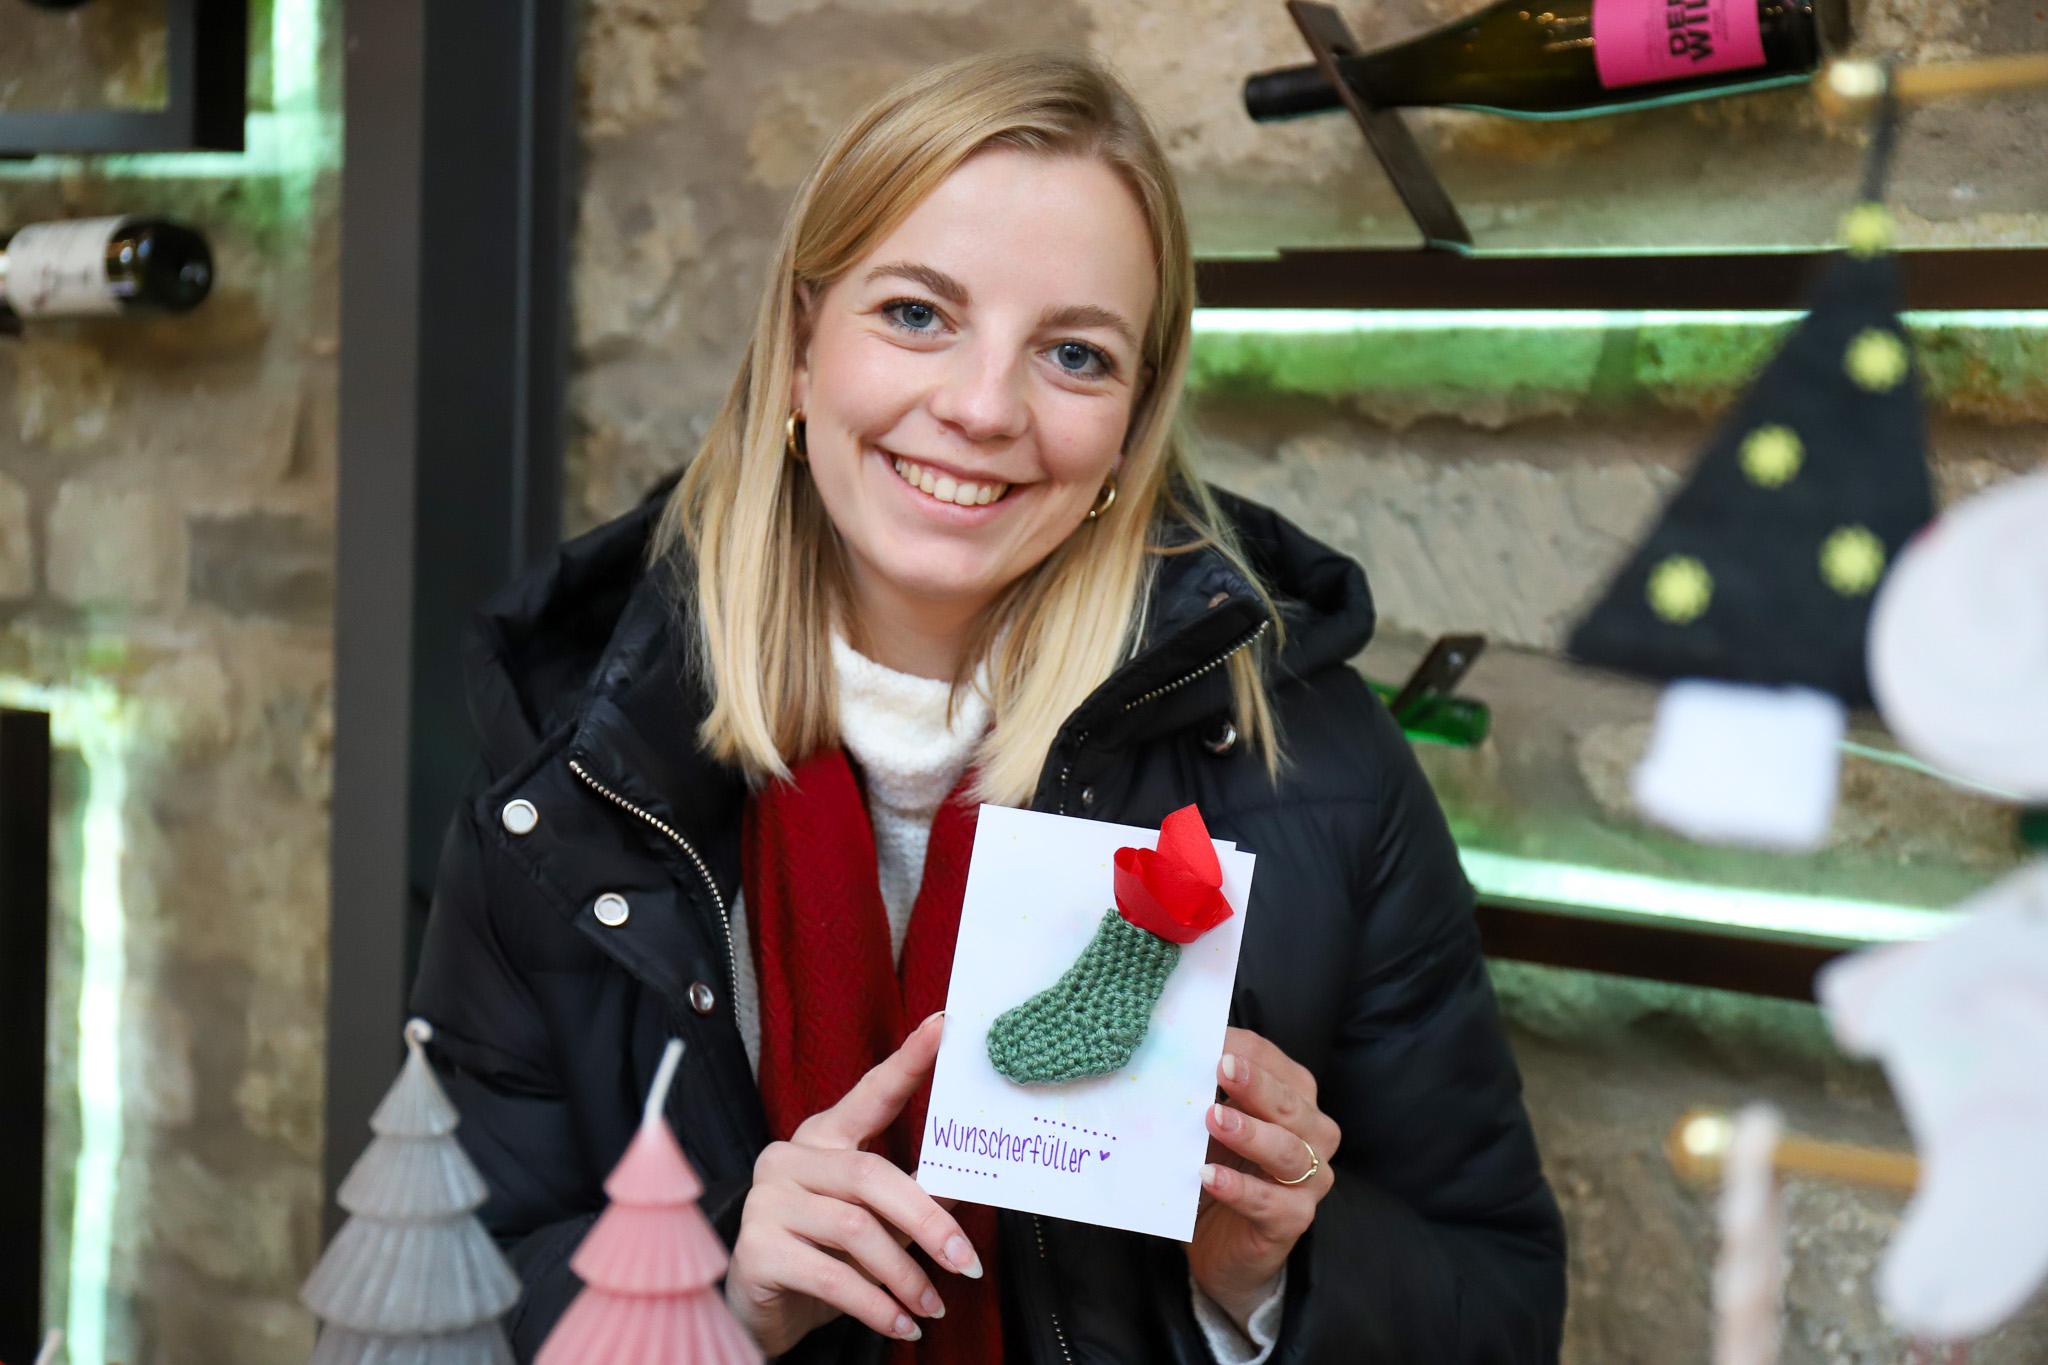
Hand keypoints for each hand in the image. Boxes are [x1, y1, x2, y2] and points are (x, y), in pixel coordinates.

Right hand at [724, 1013, 984, 1353]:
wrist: (764, 1312)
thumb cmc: (825, 1255)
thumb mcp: (877, 1223)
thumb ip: (914, 1197)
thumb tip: (968, 1182)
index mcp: (823, 1137)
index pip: (870, 1094)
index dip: (908, 1062)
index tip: (944, 1028)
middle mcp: (789, 1158)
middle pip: (873, 1176)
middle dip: (928, 1222)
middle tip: (966, 1262)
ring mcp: (765, 1200)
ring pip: (856, 1229)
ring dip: (905, 1275)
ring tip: (931, 1306)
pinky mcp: (756, 1249)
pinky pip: (831, 1275)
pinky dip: (876, 1306)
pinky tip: (900, 1323)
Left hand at [1189, 1027, 1340, 1330]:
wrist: (1221, 1243)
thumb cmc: (1220, 1167)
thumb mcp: (1209, 1124)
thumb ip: (1202, 1091)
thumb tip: (1170, 1053)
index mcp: (1295, 1100)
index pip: (1276, 1064)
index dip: (1244, 1050)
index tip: (1208, 1039)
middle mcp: (1313, 1136)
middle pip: (1290, 1104)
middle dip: (1255, 1084)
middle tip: (1221, 1068)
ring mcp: (1309, 1181)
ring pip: (1288, 1152)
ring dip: (1250, 1133)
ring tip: (1213, 1119)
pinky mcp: (1292, 1220)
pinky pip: (1271, 1203)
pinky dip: (1241, 1188)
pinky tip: (1209, 1176)